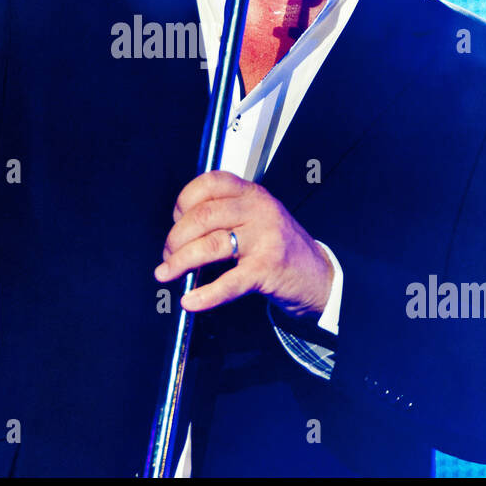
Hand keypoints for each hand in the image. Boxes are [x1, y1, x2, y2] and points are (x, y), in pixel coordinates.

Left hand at [155, 170, 332, 317]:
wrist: (318, 276)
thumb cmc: (280, 247)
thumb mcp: (256, 218)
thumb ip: (225, 214)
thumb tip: (179, 229)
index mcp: (252, 193)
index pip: (209, 184)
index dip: (183, 202)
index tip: (175, 220)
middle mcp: (259, 210)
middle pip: (202, 216)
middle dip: (175, 238)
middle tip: (167, 256)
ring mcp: (265, 238)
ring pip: (210, 245)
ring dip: (180, 262)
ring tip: (168, 274)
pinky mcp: (267, 269)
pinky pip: (229, 282)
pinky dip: (205, 295)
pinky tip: (191, 301)